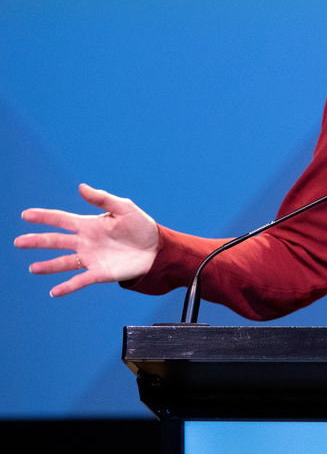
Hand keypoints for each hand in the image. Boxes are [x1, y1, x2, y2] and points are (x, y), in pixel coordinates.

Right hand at [15, 184, 158, 296]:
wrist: (156, 249)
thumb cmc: (141, 226)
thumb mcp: (124, 208)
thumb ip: (102, 199)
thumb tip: (81, 187)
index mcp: (90, 225)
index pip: (62, 220)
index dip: (44, 217)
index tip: (25, 215)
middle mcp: (86, 242)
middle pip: (56, 241)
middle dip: (37, 241)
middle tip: (18, 241)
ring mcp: (91, 258)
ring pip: (63, 262)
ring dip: (48, 265)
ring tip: (32, 268)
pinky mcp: (100, 273)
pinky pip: (79, 280)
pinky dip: (67, 286)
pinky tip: (54, 291)